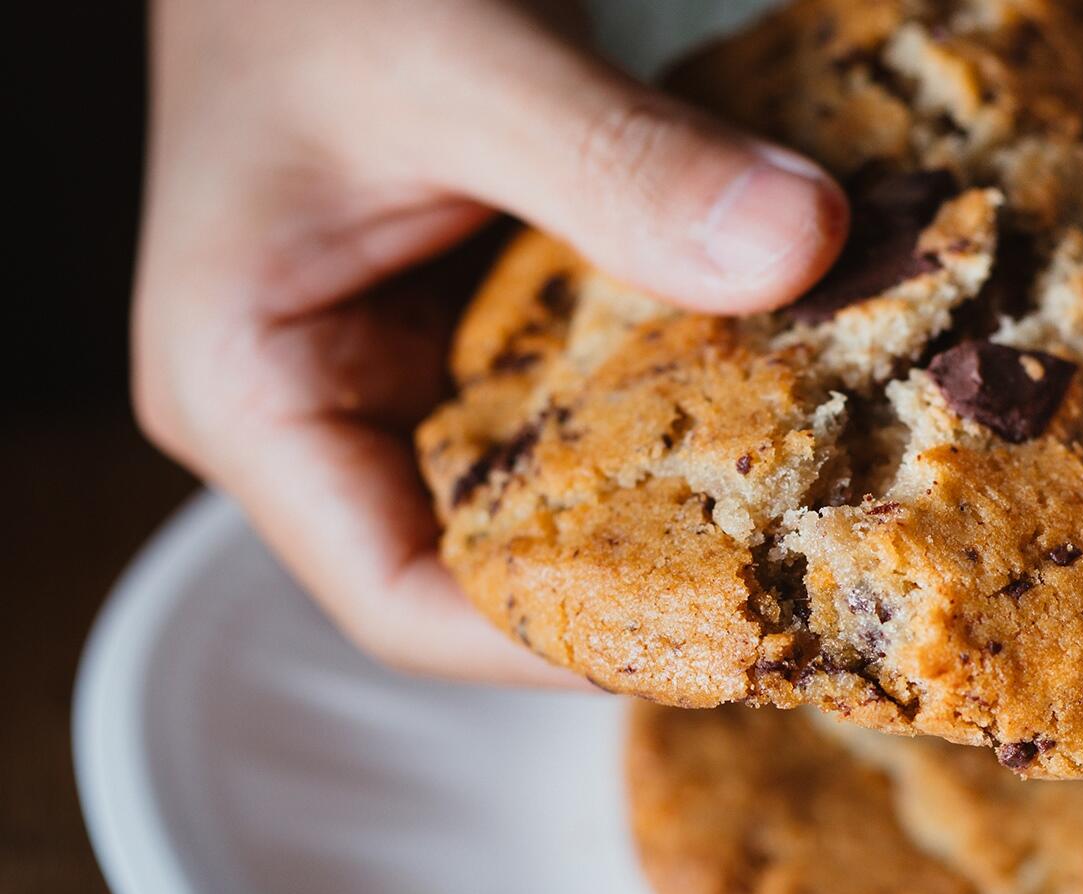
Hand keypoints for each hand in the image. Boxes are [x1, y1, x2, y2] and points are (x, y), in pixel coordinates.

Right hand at [133, 0, 845, 680]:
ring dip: (684, 489)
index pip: (406, 601)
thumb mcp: (458, 58)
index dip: (563, 645)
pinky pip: (591, 400)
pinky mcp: (484, 325)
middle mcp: (331, 415)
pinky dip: (685, 395)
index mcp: (254, 397)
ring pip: (557, 490)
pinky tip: (788, 395)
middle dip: (653, 580)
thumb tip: (805, 247)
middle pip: (496, 565)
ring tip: (827, 509)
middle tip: (812, 587)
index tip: (732, 631)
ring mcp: (411, 372)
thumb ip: (617, 162)